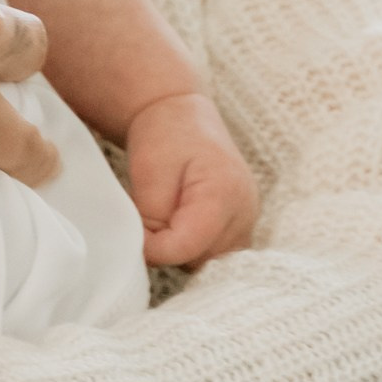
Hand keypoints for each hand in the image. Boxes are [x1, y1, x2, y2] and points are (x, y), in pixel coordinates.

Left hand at [125, 89, 258, 270]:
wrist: (184, 119)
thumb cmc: (167, 137)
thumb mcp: (149, 173)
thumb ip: (151, 220)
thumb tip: (150, 254)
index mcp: (224, 195)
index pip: (185, 247)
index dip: (153, 247)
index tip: (135, 230)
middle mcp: (245, 215)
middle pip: (197, 259)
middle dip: (166, 246)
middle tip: (148, 215)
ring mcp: (246, 224)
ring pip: (204, 261)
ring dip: (178, 247)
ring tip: (165, 213)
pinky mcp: (240, 229)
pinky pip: (211, 253)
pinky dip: (190, 245)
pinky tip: (178, 221)